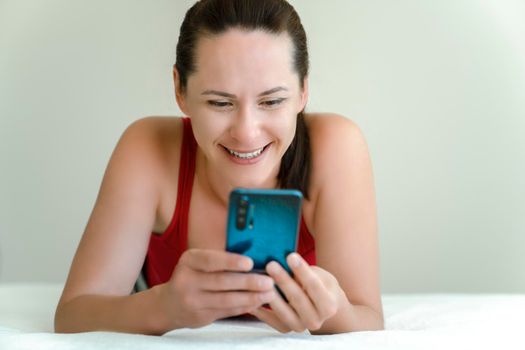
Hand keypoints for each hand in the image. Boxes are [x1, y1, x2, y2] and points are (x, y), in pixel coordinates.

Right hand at [158, 249, 275, 329]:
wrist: (168, 305)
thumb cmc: (191, 276)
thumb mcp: (197, 262)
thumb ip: (219, 260)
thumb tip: (253, 254)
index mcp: (188, 261)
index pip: (210, 260)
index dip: (230, 261)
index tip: (250, 263)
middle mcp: (187, 281)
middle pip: (221, 282)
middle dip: (248, 282)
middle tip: (268, 281)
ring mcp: (192, 301)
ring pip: (226, 300)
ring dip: (251, 297)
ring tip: (268, 293)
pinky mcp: (200, 317)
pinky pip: (226, 312)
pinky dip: (244, 307)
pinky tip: (257, 302)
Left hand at [249, 253, 342, 332]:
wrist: (320, 307)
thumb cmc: (319, 285)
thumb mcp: (319, 276)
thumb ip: (306, 272)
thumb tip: (286, 259)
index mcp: (329, 306)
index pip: (314, 286)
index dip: (302, 270)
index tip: (291, 255)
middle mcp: (316, 320)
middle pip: (298, 299)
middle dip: (283, 280)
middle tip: (271, 264)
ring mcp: (300, 327)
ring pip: (284, 312)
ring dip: (271, 295)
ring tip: (260, 280)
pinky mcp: (286, 329)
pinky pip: (271, 321)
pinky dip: (261, 310)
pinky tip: (251, 298)